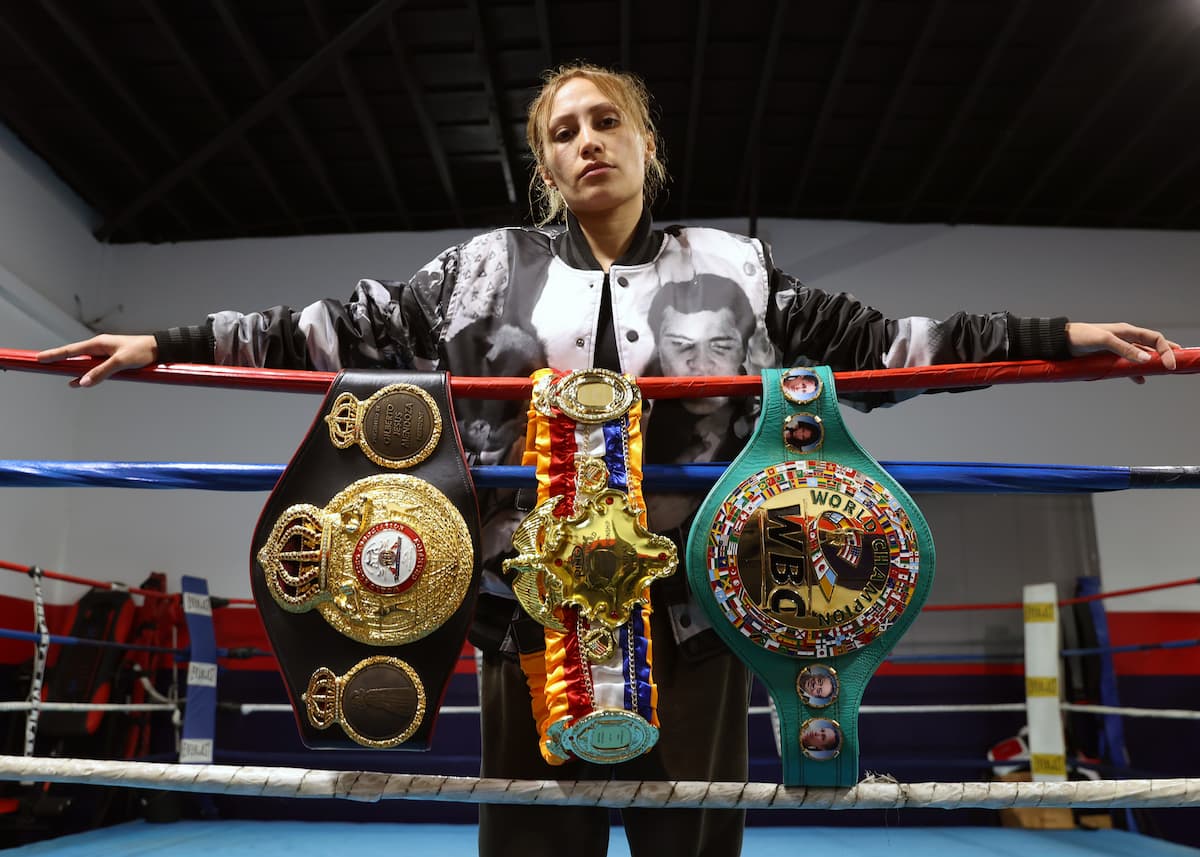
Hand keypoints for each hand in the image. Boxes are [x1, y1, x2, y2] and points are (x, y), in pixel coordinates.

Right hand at [36, 334, 157, 387]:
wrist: (160, 349)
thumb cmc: (143, 351)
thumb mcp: (120, 362)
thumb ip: (100, 372)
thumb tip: (81, 382)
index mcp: (98, 343)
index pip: (71, 350)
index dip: (54, 355)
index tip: (38, 358)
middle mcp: (99, 348)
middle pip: (73, 355)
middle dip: (57, 359)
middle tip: (40, 363)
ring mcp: (105, 355)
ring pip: (83, 364)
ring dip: (71, 369)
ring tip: (55, 375)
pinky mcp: (113, 362)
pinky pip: (93, 369)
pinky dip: (84, 375)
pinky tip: (77, 382)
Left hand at [1066, 322, 1179, 383]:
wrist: (1061, 342)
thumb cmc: (1081, 337)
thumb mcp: (1104, 341)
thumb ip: (1125, 349)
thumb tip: (1146, 359)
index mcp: (1127, 331)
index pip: (1155, 338)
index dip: (1166, 350)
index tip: (1171, 365)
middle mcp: (1125, 338)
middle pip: (1152, 346)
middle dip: (1165, 354)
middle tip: (1177, 365)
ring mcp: (1117, 349)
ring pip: (1141, 357)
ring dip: (1151, 364)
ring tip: (1162, 373)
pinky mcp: (1108, 358)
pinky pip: (1127, 365)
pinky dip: (1135, 372)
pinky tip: (1140, 380)